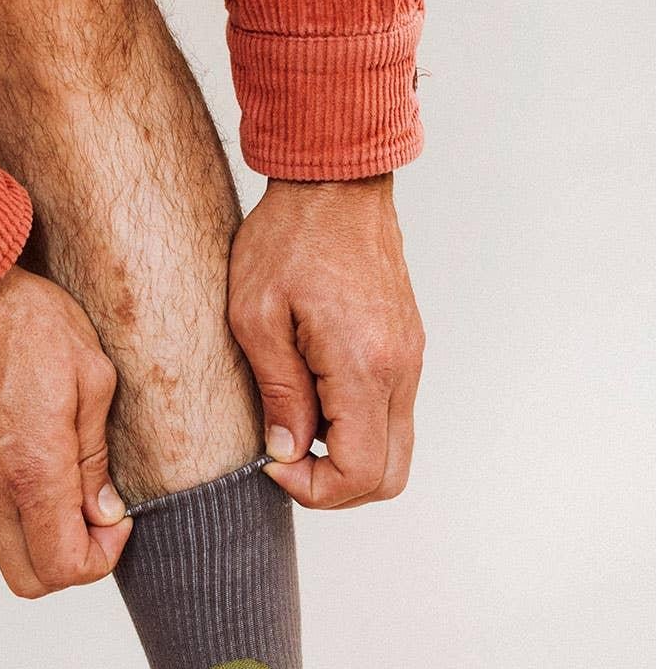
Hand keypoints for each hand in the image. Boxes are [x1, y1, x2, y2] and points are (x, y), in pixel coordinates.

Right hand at [0, 265, 129, 596]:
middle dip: (67, 565)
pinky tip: (19, 448)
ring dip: (35, 528)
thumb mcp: (90, 375)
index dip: (101, 560)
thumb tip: (103, 511)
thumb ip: (95, 457)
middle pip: (28, 581)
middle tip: (88, 519)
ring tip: (57, 472)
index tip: (114, 522)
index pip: (66, 569)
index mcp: (33, 471)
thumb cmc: (21, 316)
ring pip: (0, 543)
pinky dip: (4, 497)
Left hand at [228, 174, 424, 508]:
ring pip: (395, 453)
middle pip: (389, 478)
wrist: (335, 179)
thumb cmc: (287, 238)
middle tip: (286, 459)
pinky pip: (392, 418)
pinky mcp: (407, 351)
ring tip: (295, 426)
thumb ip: (278, 393)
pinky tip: (313, 400)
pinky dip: (356, 431)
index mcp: (365, 365)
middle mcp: (401, 370)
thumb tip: (287, 452)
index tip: (272, 462)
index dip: (313, 488)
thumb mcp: (257, 318)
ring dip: (345, 460)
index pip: (359, 472)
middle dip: (334, 488)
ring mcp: (411, 361)